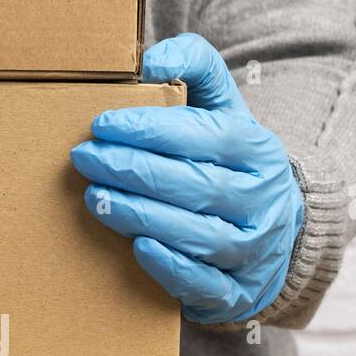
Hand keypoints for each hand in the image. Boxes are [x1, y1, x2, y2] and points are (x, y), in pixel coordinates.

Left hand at [71, 33, 303, 323]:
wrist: (269, 237)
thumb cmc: (227, 165)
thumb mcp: (222, 112)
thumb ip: (194, 70)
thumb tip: (152, 61)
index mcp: (259, 151)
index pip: (209, 135)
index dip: (153, 129)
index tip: (102, 124)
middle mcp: (263, 202)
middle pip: (197, 185)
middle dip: (134, 170)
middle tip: (85, 158)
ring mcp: (253, 252)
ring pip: (198, 235)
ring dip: (141, 215)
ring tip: (95, 198)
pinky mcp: (237, 294)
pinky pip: (203, 282)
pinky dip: (170, 265)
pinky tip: (136, 246)